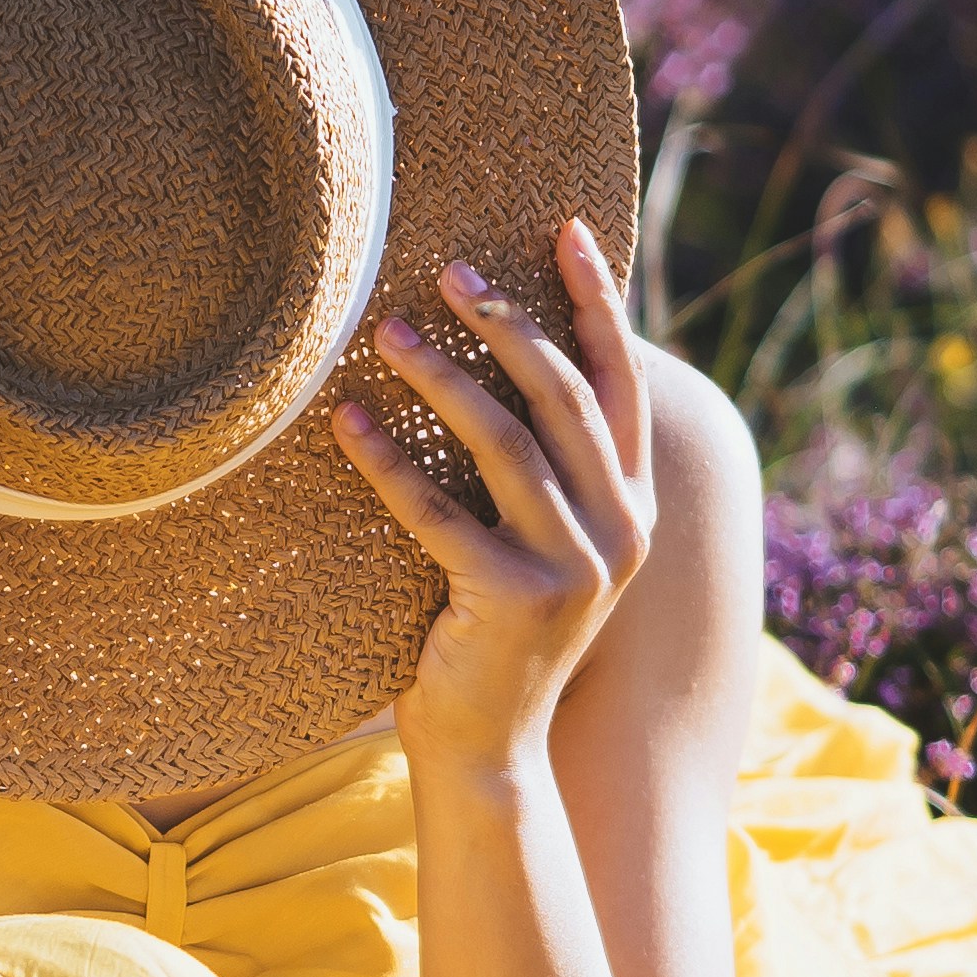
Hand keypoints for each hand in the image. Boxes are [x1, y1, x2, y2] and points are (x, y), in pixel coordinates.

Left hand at [326, 217, 658, 785]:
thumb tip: (503, 357)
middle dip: (507, 323)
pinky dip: (385, 460)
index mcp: (633, 507)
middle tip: (449, 271)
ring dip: (442, 377)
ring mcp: (574, 566)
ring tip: (387, 330)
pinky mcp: (514, 597)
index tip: (565, 229)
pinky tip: (343, 420)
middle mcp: (620, 532)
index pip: (620, 382)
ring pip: (506, 443)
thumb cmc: (494, 630)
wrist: (490, 747)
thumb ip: (543, 466)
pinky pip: (437, 511)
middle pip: (563, 397)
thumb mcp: (541, 541)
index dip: (597, 301)